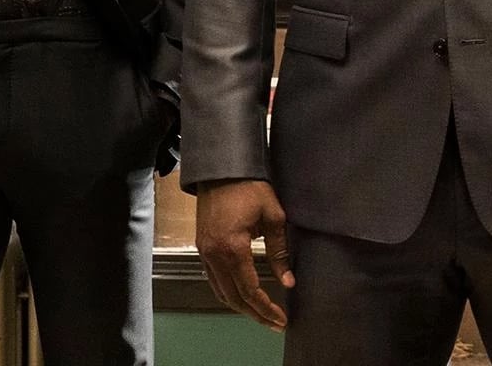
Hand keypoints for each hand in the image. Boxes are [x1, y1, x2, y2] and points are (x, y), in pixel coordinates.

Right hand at [195, 179, 293, 329]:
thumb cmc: (250, 187)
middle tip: (274, 323)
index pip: (250, 290)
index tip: (281, 319)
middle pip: (234, 297)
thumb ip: (279, 251)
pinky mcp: (202, 247)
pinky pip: (214, 280)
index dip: (266, 308)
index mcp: (233, 247)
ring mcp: (205, 252)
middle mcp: (214, 254)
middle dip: (255, 314)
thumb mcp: (273, 216)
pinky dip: (228, 292)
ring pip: (221, 291)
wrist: (222, 169)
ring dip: (241, 306)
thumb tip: (288, 281)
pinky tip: (243, 296)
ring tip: (262, 314)